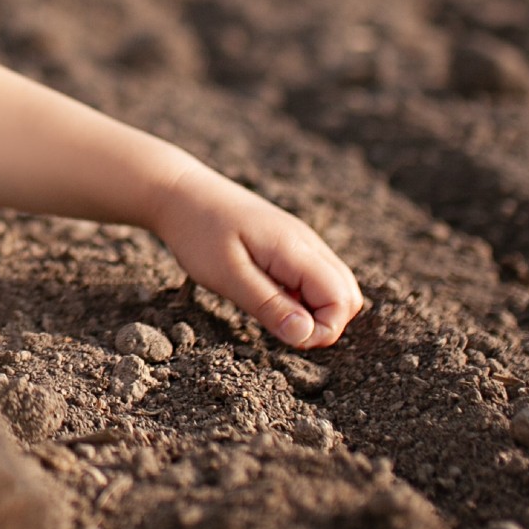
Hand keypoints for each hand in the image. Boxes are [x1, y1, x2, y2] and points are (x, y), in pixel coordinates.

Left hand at [147, 161, 364, 349]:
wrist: (180, 192)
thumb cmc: (198, 233)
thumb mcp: (228, 276)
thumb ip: (269, 306)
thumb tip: (306, 336)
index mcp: (296, 249)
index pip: (341, 300)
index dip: (323, 330)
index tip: (286, 335)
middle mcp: (308, 242)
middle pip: (348, 294)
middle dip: (324, 323)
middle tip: (280, 327)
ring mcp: (301, 240)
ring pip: (334, 285)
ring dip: (313, 310)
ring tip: (271, 309)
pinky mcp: (289, 243)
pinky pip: (314, 276)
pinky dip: (301, 295)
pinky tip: (267, 293)